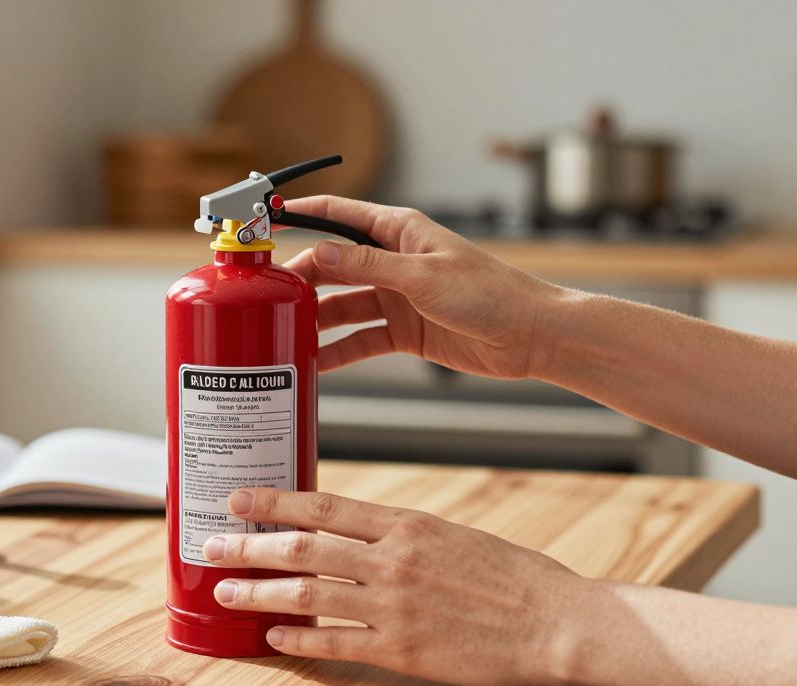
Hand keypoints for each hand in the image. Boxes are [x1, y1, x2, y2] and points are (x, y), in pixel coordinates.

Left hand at [202, 486, 586, 685]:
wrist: (556, 622)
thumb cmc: (511, 577)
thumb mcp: (451, 534)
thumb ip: (398, 533)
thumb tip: (348, 531)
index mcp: (406, 525)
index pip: (323, 506)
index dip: (273, 502)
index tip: (238, 498)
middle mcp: (393, 561)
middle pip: (302, 548)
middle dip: (249, 546)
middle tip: (212, 545)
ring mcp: (394, 607)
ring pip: (307, 594)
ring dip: (258, 591)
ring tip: (225, 590)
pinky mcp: (402, 650)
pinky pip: (335, 643)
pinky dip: (297, 640)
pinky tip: (272, 636)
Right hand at [282, 196, 567, 378]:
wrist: (531, 336)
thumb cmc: (491, 294)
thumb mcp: (423, 276)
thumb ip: (368, 266)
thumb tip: (320, 252)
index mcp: (399, 231)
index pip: (339, 214)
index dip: (301, 213)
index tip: (266, 217)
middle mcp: (393, 261)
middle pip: (332, 263)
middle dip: (301, 275)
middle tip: (268, 292)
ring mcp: (396, 297)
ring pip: (342, 303)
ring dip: (315, 316)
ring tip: (283, 329)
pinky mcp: (403, 331)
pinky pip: (359, 339)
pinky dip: (337, 350)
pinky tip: (314, 361)